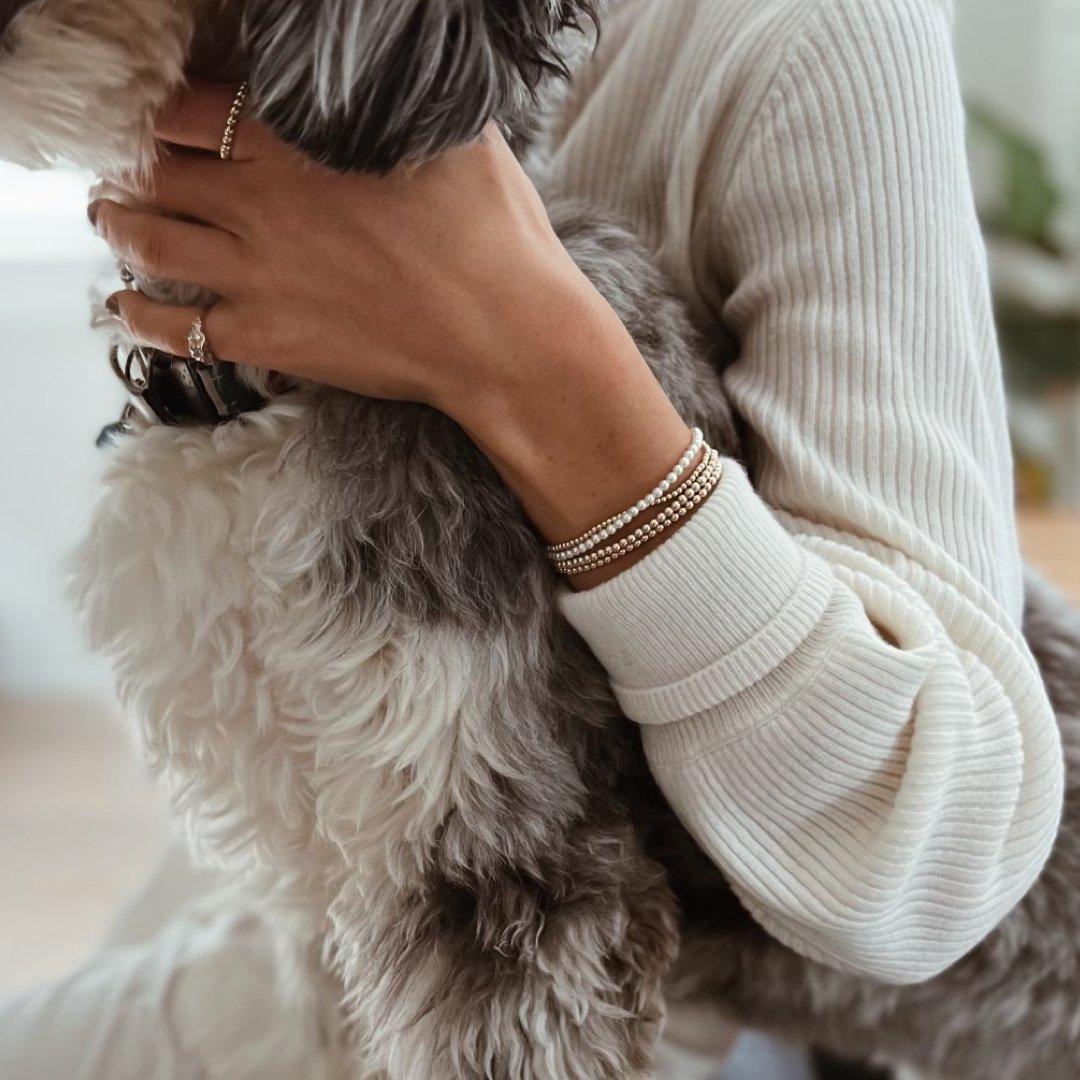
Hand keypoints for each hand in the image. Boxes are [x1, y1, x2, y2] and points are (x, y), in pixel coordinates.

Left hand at [92, 82, 695, 585]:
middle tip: (127, 166)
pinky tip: (126, 304)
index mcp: (296, 144)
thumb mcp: (455, 136)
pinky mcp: (266, 338)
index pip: (191, 108)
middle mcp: (259, 204)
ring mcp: (256, 276)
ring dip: (118, 224)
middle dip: (131, 163)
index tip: (170, 119)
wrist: (503, 337)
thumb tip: (387, 79)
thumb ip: (397, 101)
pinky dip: (140, 313)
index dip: (168, 110)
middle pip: (155, 170)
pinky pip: (175, 328)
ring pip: (148, 241)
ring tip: (112, 218)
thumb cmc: (492, 238)